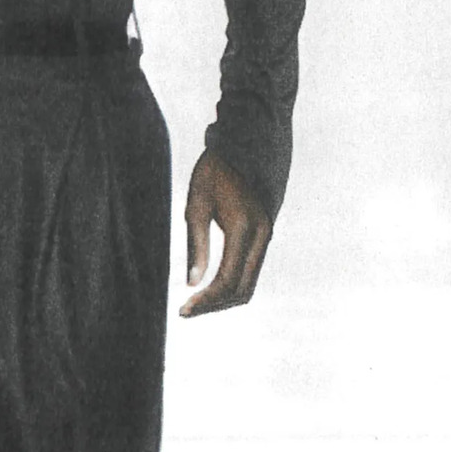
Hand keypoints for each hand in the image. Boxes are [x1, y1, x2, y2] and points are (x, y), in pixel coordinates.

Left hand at [181, 152, 271, 316]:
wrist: (251, 139)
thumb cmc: (217, 168)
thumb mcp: (197, 203)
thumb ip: (195, 244)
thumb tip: (192, 283)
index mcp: (244, 228)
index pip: (227, 281)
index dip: (205, 302)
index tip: (182, 311)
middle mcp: (262, 236)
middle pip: (242, 290)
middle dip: (214, 306)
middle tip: (187, 312)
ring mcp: (268, 235)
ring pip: (250, 282)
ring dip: (224, 297)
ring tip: (197, 301)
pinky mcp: (267, 232)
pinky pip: (252, 269)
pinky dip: (233, 283)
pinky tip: (212, 283)